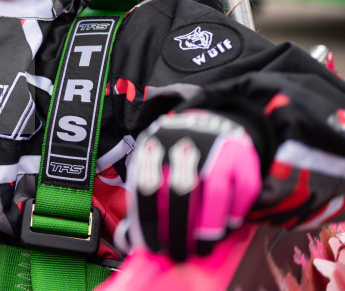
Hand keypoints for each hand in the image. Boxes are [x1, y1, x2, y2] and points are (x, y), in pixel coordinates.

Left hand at [128, 110, 261, 261]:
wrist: (215, 122)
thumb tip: (131, 238)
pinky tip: (223, 230)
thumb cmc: (177, 153)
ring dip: (207, 229)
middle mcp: (187, 144)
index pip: (148, 186)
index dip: (149, 220)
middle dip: (179, 230)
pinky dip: (232, 218)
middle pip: (181, 192)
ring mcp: (218, 151)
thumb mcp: (154, 160)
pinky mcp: (244, 161)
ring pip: (214, 197)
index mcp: (157, 143)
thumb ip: (143, 193)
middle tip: (179, 254)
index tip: (153, 246)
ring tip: (202, 250)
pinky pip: (240, 197)